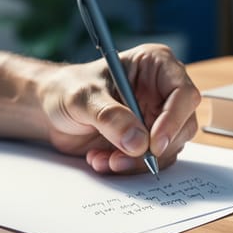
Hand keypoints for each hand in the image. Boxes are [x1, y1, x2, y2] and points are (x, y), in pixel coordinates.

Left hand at [38, 43, 200, 173]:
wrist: (49, 109)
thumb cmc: (66, 89)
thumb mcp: (83, 97)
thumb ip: (110, 117)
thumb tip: (138, 142)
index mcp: (155, 65)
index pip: (183, 94)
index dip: (173, 120)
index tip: (153, 144)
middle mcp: (163, 92)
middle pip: (182, 126)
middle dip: (153, 149)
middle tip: (122, 159)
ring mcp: (157, 117)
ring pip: (168, 148)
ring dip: (137, 162)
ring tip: (104, 159)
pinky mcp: (147, 140)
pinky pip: (151, 161)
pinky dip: (128, 167)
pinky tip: (101, 159)